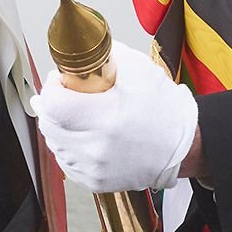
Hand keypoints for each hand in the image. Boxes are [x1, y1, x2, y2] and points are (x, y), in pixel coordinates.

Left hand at [36, 40, 197, 194]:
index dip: (52, 87)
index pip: (54, 104)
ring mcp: (94, 169)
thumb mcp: (138, 70)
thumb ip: (106, 55)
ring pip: (55, 143)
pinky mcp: (94, 182)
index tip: (60, 80)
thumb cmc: (164, 109)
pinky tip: (84, 135)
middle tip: (66, 94)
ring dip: (59, 126)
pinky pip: (66, 162)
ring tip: (78, 115)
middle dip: (51, 105)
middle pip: (49, 124)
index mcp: (106, 119)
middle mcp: (96, 148)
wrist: (182, 146)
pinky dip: (69, 147)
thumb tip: (80, 49)